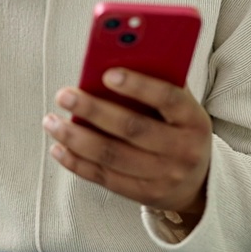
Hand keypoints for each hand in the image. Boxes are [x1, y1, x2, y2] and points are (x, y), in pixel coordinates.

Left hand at [43, 68, 211, 217]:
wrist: (199, 182)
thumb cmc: (180, 128)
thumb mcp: (181, 106)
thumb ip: (159, 81)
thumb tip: (117, 56)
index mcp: (194, 119)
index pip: (168, 98)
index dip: (138, 85)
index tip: (106, 73)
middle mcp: (183, 150)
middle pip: (132, 128)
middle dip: (94, 110)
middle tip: (64, 94)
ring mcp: (164, 176)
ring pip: (112, 156)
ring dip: (76, 138)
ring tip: (51, 121)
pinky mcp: (144, 194)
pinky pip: (105, 178)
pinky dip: (77, 163)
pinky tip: (59, 147)